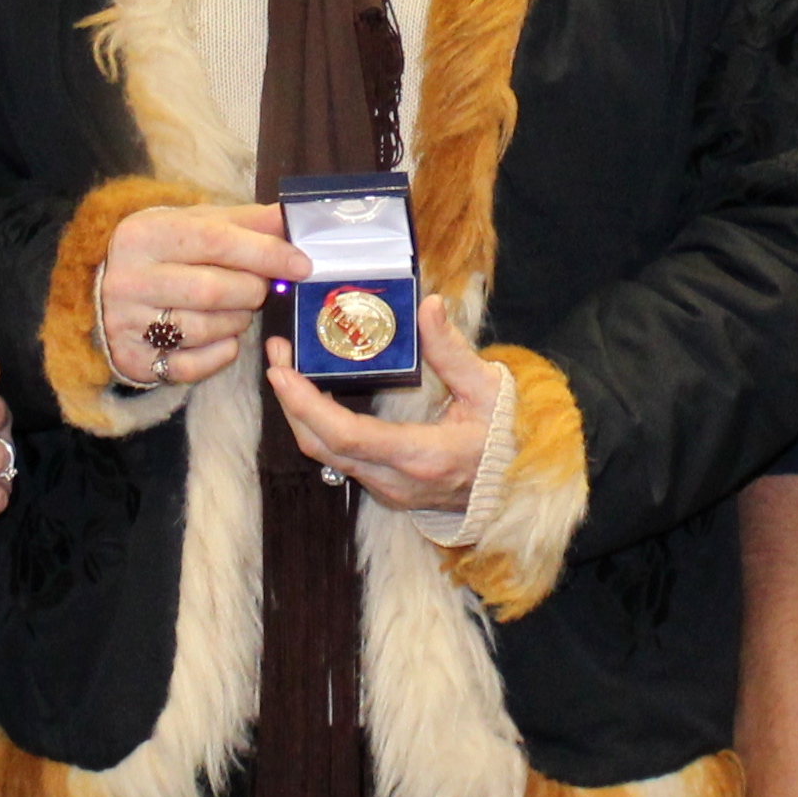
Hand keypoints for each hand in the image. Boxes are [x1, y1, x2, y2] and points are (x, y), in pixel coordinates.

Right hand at [96, 202, 305, 389]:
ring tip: (237, 310)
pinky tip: (222, 338)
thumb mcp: (197, 225)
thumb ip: (245, 222)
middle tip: (259, 288)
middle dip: (252, 291)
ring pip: (205, 329)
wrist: (107, 292)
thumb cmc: (166, 253)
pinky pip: (192, 366)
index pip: (216, 241)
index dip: (265, 254)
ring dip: (238, 322)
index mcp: (145, 235)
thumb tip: (291, 219)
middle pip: (213, 290)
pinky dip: (220, 353)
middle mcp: (129, 279)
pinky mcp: (132, 360)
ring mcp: (126, 323)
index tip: (301, 264)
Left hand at [267, 300, 498, 514]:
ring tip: (288, 371)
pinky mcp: (386, 490)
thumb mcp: (488, 389)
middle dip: (290, 403)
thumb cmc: (508, 438)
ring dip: (301, 415)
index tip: (282, 371)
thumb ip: (453, 350)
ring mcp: (389, 490)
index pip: (345, 436)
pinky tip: (315, 396)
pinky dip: (319, 428)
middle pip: (322, 448)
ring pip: (326, 457)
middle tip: (276, 358)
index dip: (305, 405)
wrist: (521, 489)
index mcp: (421, 455)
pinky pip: (340, 460)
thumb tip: (429, 306)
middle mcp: (396, 480)